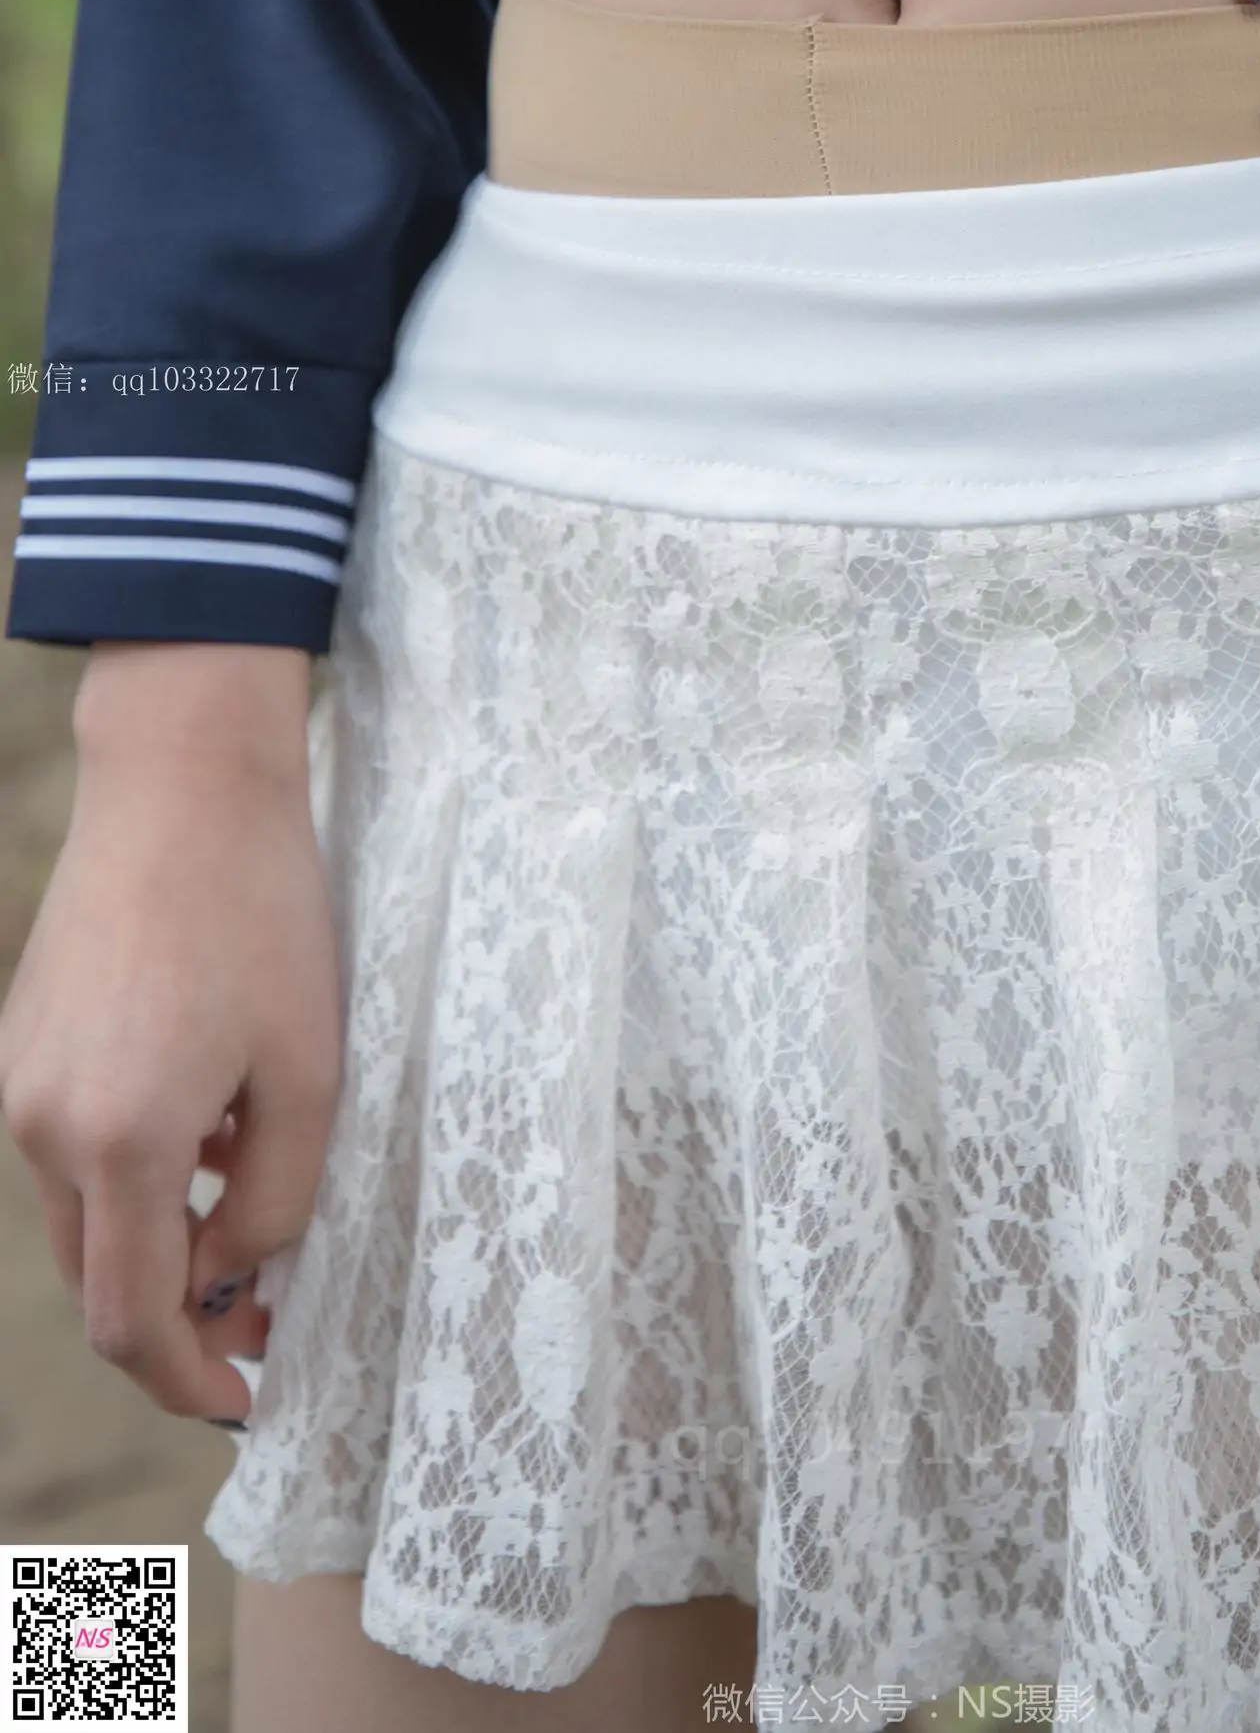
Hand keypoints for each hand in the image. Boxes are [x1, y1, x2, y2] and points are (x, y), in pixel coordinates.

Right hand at [0, 643, 337, 1427]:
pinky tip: (210, 1134)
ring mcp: (18, 1085)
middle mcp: (43, 1128)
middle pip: (100, 1283)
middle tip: (268, 1318)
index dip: (192, 1380)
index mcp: (119, 1142)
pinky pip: (71, 1154)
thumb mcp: (309, 1070)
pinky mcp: (21, 1047)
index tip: (252, 1398)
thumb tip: (236, 1275)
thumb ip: (276, 1200)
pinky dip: (134, 1178)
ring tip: (252, 1211)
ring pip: (83, 1221)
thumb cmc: (262, 914)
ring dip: (159, 1243)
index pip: (135, 1323)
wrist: (181, 783)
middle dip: (180, 1320)